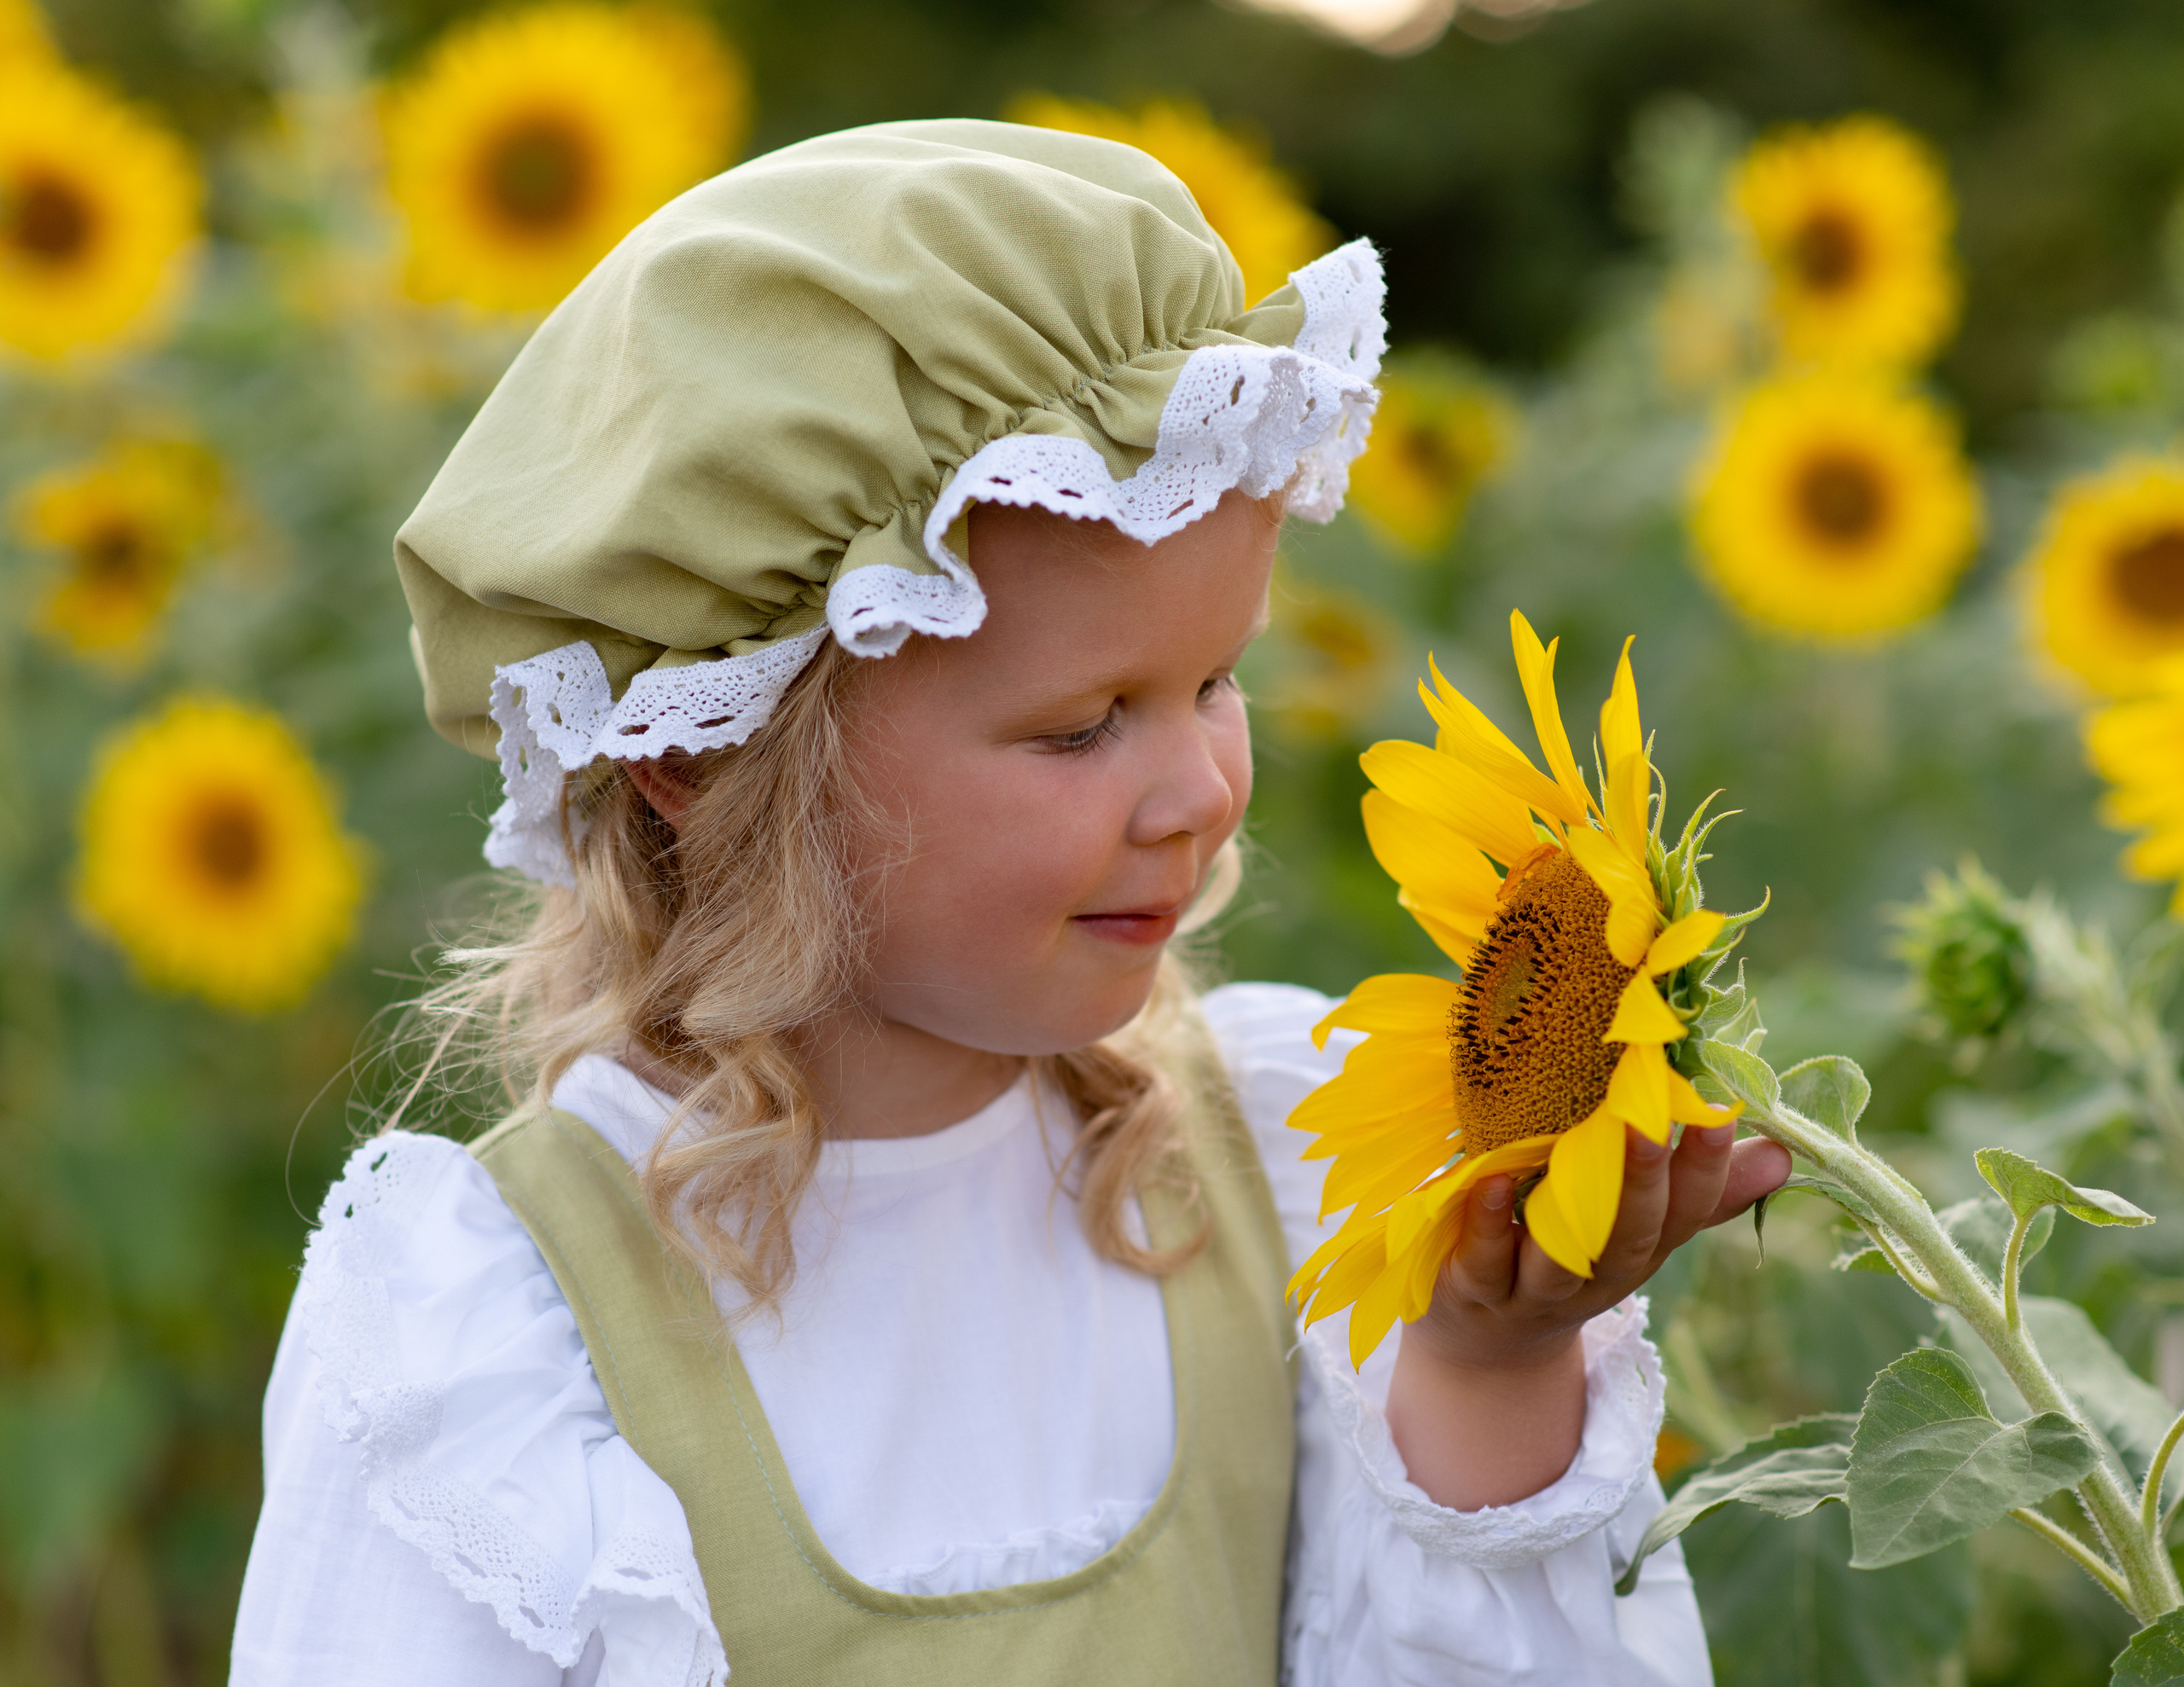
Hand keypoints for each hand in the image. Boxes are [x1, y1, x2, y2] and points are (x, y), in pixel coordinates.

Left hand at [1384, 1124, 1788, 1510]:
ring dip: (1570, 1214)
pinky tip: (1489, 1181)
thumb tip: (1781, 1151)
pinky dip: (1490, 1225)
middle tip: (1651, 1121)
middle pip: (1630, 1239)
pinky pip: (1486, 1262)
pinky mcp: (1476, 1292)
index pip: (1686, 1212)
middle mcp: (1597, 1276)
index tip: (1720, 1113)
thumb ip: (1701, 1189)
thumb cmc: (1571, 1256)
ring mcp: (1536, 1291)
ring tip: (1567, 1149)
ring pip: (1561, 1261)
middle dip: (1645, 1184)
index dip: (1707, 1170)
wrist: (1488, 1341)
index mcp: (1642, 1248)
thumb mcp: (1638, 1227)